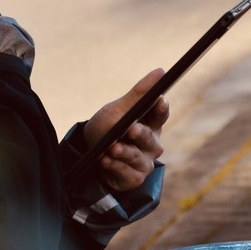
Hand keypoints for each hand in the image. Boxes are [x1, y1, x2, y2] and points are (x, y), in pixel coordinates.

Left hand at [83, 69, 167, 192]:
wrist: (89, 154)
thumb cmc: (108, 127)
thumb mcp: (119, 109)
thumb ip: (139, 93)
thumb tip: (161, 71)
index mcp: (151, 124)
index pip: (161, 115)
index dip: (161, 109)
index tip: (159, 100)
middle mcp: (152, 144)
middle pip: (149, 138)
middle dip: (139, 133)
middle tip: (131, 129)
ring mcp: (144, 163)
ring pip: (136, 157)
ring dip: (123, 152)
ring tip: (111, 147)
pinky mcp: (133, 178)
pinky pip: (126, 172)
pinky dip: (114, 166)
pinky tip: (104, 160)